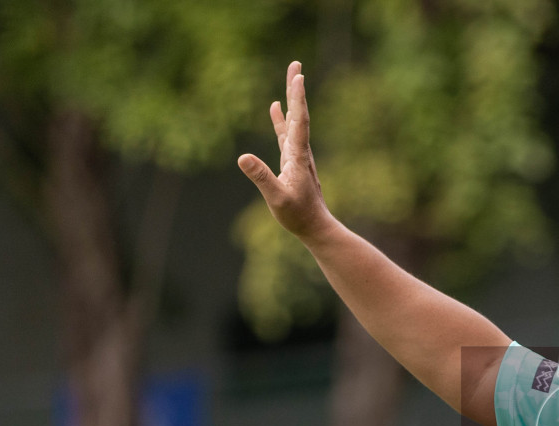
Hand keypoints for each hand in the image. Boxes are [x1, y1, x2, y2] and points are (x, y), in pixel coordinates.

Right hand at [238, 61, 333, 242]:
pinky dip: (281, 118)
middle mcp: (300, 151)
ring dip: (291, 98)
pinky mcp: (292, 161)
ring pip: (293, 120)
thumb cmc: (298, 216)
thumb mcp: (277, 198)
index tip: (299, 76)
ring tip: (291, 76)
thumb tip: (243, 157)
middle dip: (295, 89)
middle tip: (296, 63)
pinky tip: (275, 107)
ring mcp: (297, 155)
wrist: (315, 228)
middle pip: (298, 113)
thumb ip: (261, 177)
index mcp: (298, 156)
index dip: (297, 98)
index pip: (298, 121)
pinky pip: (286, 133)